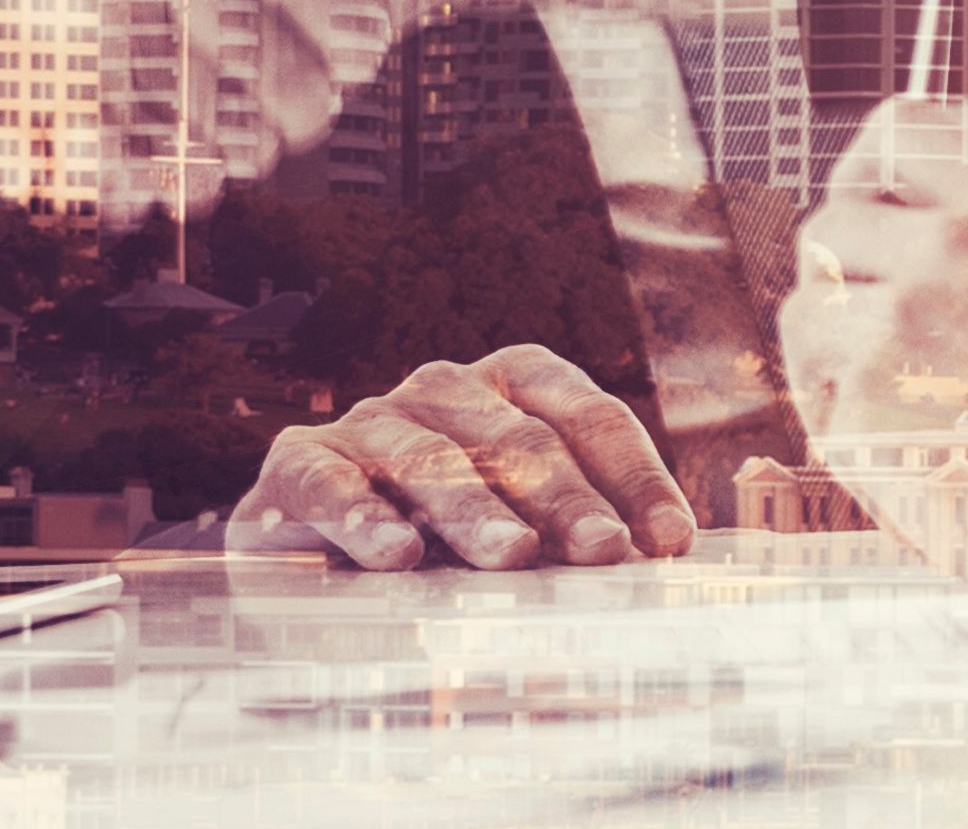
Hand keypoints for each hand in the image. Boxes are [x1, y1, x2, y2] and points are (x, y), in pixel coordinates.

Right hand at [225, 343, 701, 570]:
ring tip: (512, 557)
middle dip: (566, 497)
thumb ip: (574, 543)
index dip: (633, 474)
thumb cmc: (439, 545)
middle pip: (516, 435)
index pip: (585, 414)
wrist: (309, 553)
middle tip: (605, 552)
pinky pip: (329, 480)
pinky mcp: (297, 464)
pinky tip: (393, 553)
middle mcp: (441, 391)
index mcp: (509, 392)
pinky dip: (360, 513)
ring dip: (473, 507)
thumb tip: (657, 576)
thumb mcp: (516, 533)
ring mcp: (367, 422)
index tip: (669, 541)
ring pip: (429, 455)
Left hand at [779, 98, 967, 446]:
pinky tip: (902, 452)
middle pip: (832, 228)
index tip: (871, 203)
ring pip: (808, 312)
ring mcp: (900, 332)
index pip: (900, 134)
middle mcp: (950, 252)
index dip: (874, 170)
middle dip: (846, 276)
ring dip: (831, 352)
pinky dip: (846, 430)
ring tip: (882, 394)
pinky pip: (821, 406)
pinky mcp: (868, 415)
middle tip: (877, 326)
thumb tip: (933, 184)